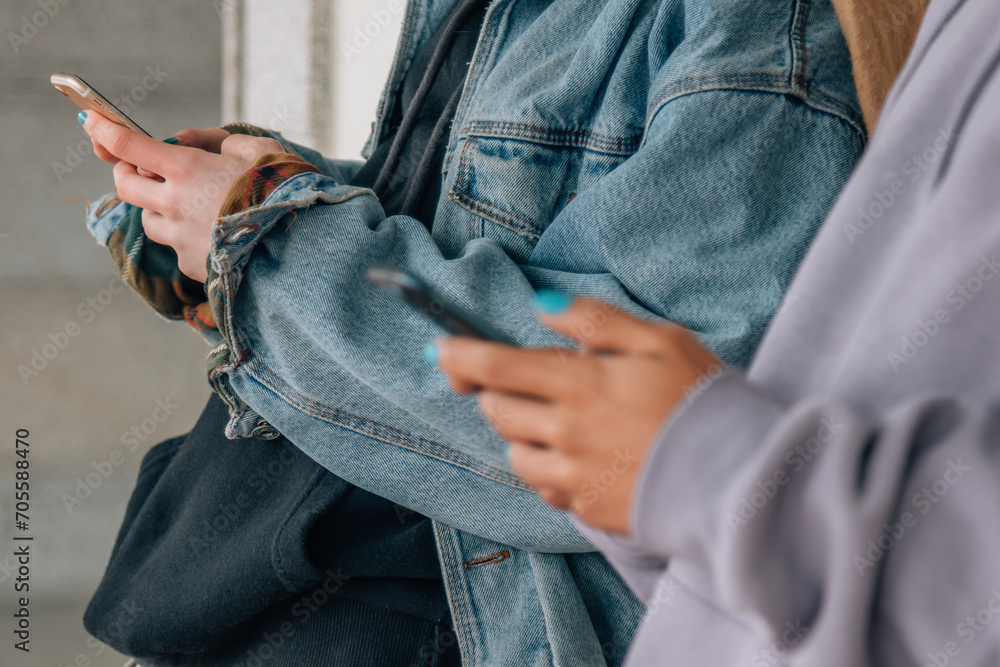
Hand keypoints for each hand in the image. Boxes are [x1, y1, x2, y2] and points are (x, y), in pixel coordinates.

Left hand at [82, 112, 283, 281]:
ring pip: (149, 220)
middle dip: (126, 172)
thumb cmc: (283, 194)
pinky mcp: (192, 265)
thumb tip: (187, 140)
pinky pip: (177, 248)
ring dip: (158, 210)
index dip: (105, 130)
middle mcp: (174, 204)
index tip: (92, 121)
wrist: (301, 250)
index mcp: (188, 169)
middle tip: (142, 169)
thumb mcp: (259, 150)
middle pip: (125, 185)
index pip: (129, 145)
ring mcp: (180, 238)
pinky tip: (214, 237)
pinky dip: (187, 239)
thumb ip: (219, 140)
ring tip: (188, 208)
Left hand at [435, 296, 721, 533]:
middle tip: (530, 382)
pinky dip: (549, 470)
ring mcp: (573, 476)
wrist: (742, 478)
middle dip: (498, 391)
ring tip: (561, 423)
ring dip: (522, 433)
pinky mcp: (586, 509)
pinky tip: (581, 459)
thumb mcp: (659, 340)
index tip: (443, 350)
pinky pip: (544, 488)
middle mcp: (565, 432)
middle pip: (496, 410)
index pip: (496, 366)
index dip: (460, 355)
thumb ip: (595, 321)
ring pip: (514, 453)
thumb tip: (542, 307)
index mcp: (579, 384)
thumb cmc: (702, 400)